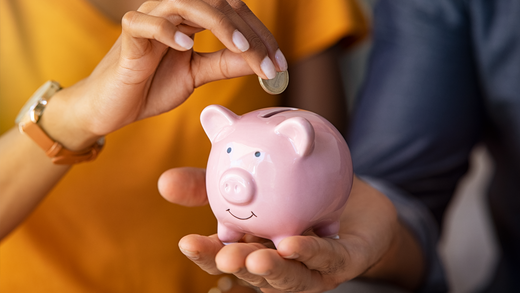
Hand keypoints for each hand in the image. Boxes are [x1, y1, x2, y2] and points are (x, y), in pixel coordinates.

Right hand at [42, 0, 286, 149]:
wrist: (113, 106)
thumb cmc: (151, 86)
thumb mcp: (196, 75)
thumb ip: (224, 64)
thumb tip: (258, 61)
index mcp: (191, 19)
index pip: (233, 14)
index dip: (259, 36)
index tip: (280, 64)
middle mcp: (173, 12)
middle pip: (218, 4)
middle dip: (249, 33)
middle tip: (270, 63)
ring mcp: (149, 19)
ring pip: (187, 4)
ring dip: (219, 25)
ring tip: (241, 49)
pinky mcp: (128, 36)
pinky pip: (145, 23)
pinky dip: (166, 30)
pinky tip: (186, 46)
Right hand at [159, 169, 424, 291]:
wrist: (351, 192)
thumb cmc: (297, 191)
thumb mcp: (252, 180)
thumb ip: (212, 184)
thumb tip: (164, 181)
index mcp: (253, 245)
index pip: (224, 254)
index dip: (206, 253)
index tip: (186, 241)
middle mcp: (278, 262)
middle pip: (251, 271)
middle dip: (235, 267)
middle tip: (223, 256)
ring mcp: (309, 267)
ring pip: (288, 277)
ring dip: (271, 271)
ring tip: (254, 259)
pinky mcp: (341, 262)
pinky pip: (326, 259)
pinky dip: (310, 253)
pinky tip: (294, 243)